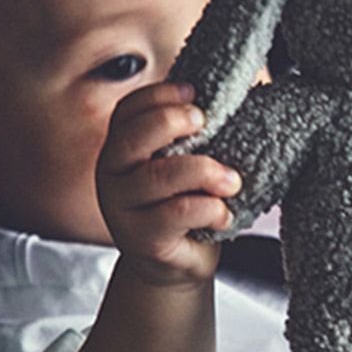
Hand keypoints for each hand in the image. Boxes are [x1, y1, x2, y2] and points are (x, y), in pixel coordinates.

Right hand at [97, 81, 242, 286]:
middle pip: (133, 137)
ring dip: (205, 172)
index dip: (159, 96)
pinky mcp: (141, 240)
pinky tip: (223, 214)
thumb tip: (240, 88)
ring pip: (160, 177)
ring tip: (233, 180)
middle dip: (172, 122)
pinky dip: (210, 208)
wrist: (177, 263)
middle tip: (206, 123)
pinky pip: (177, 213)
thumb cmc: (187, 202)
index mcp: (121, 149)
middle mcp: (112, 176)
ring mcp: (122, 209)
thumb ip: (194, 134)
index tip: (195, 93)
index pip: (128, 111)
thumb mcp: (185, 162)